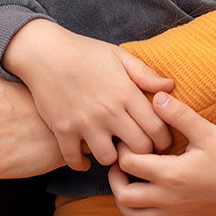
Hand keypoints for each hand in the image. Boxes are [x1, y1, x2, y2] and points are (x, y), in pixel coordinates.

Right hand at [1, 19, 174, 171]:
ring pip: (108, 159)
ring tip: (112, 149)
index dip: (163, 141)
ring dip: (112, 157)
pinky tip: (86, 157)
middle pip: (138, 149)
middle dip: (143, 153)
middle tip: (138, 150)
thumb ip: (146, 74)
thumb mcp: (120, 56)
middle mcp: (108, 111)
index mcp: (126, 93)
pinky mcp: (63, 130)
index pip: (157, 129)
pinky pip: (75, 160)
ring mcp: (85, 123)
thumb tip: (170, 87)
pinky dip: (82, 163)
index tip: (160, 142)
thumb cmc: (86, 52)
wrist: (46, 52)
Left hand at [108, 92, 215, 215]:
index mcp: (172, 175)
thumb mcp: (206, 131)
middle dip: (115, 179)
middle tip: (120, 163)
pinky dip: (143, 215)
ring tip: (129, 182)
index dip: (122, 151)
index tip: (128, 140)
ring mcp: (177, 215)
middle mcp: (169, 199)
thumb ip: (179, 115)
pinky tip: (148, 198)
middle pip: (124, 198)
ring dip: (125, 201)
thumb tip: (155, 97)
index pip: (129, 165)